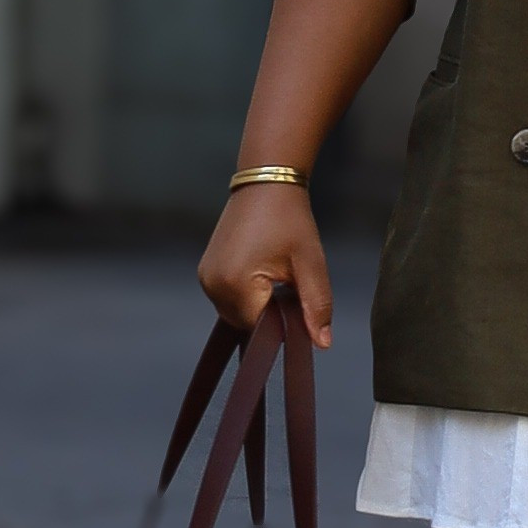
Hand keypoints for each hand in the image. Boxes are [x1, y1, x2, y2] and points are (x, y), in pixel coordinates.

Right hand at [197, 175, 335, 350]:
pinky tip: (262, 274)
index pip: (261, 330)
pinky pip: (228, 300)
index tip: (299, 306)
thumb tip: (322, 344)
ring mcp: (206, 278)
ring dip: (258, 306)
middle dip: (270, 315)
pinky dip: (246, 296)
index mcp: (236, 284)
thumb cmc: (290, 220)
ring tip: (276, 276)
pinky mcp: (206, 272)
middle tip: (291, 286)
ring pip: (237, 315)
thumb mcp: (310, 264)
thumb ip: (316, 306)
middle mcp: (213, 284)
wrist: (265, 183)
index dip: (284, 325)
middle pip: (247, 325)